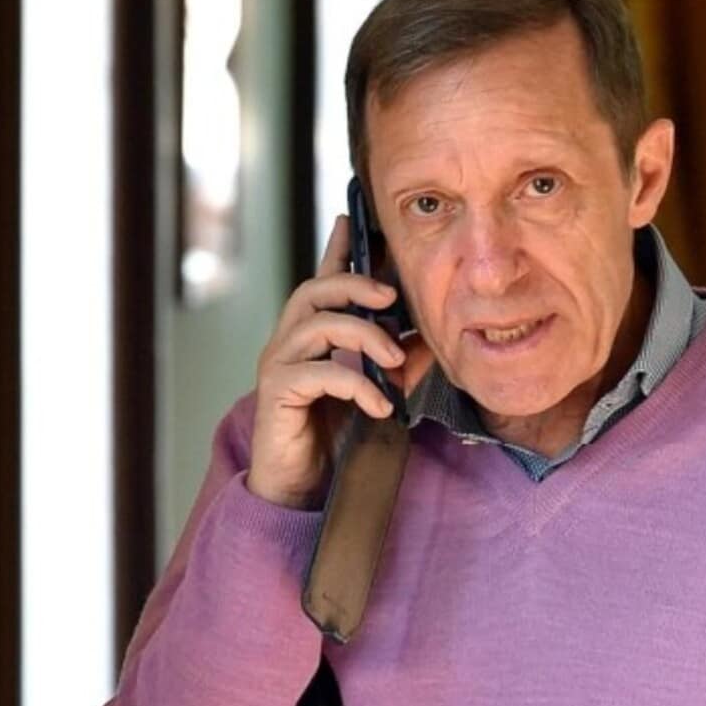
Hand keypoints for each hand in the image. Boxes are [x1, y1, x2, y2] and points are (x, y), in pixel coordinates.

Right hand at [246, 217, 433, 509]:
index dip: (336, 249)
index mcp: (310, 336)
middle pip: (314, 290)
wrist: (298, 487)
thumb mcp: (374, 393)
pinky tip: (379, 405)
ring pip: (316, 323)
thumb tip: (429, 340)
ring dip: (363, 336)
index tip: (351, 218)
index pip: (322, 281)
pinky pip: (318, 371)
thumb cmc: (330, 438)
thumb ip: (396, 364)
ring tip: (395, 361)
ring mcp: (278, 365)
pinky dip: (356, 384)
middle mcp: (288, 342)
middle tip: (393, 299)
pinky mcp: (276, 392)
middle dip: (355, 285)